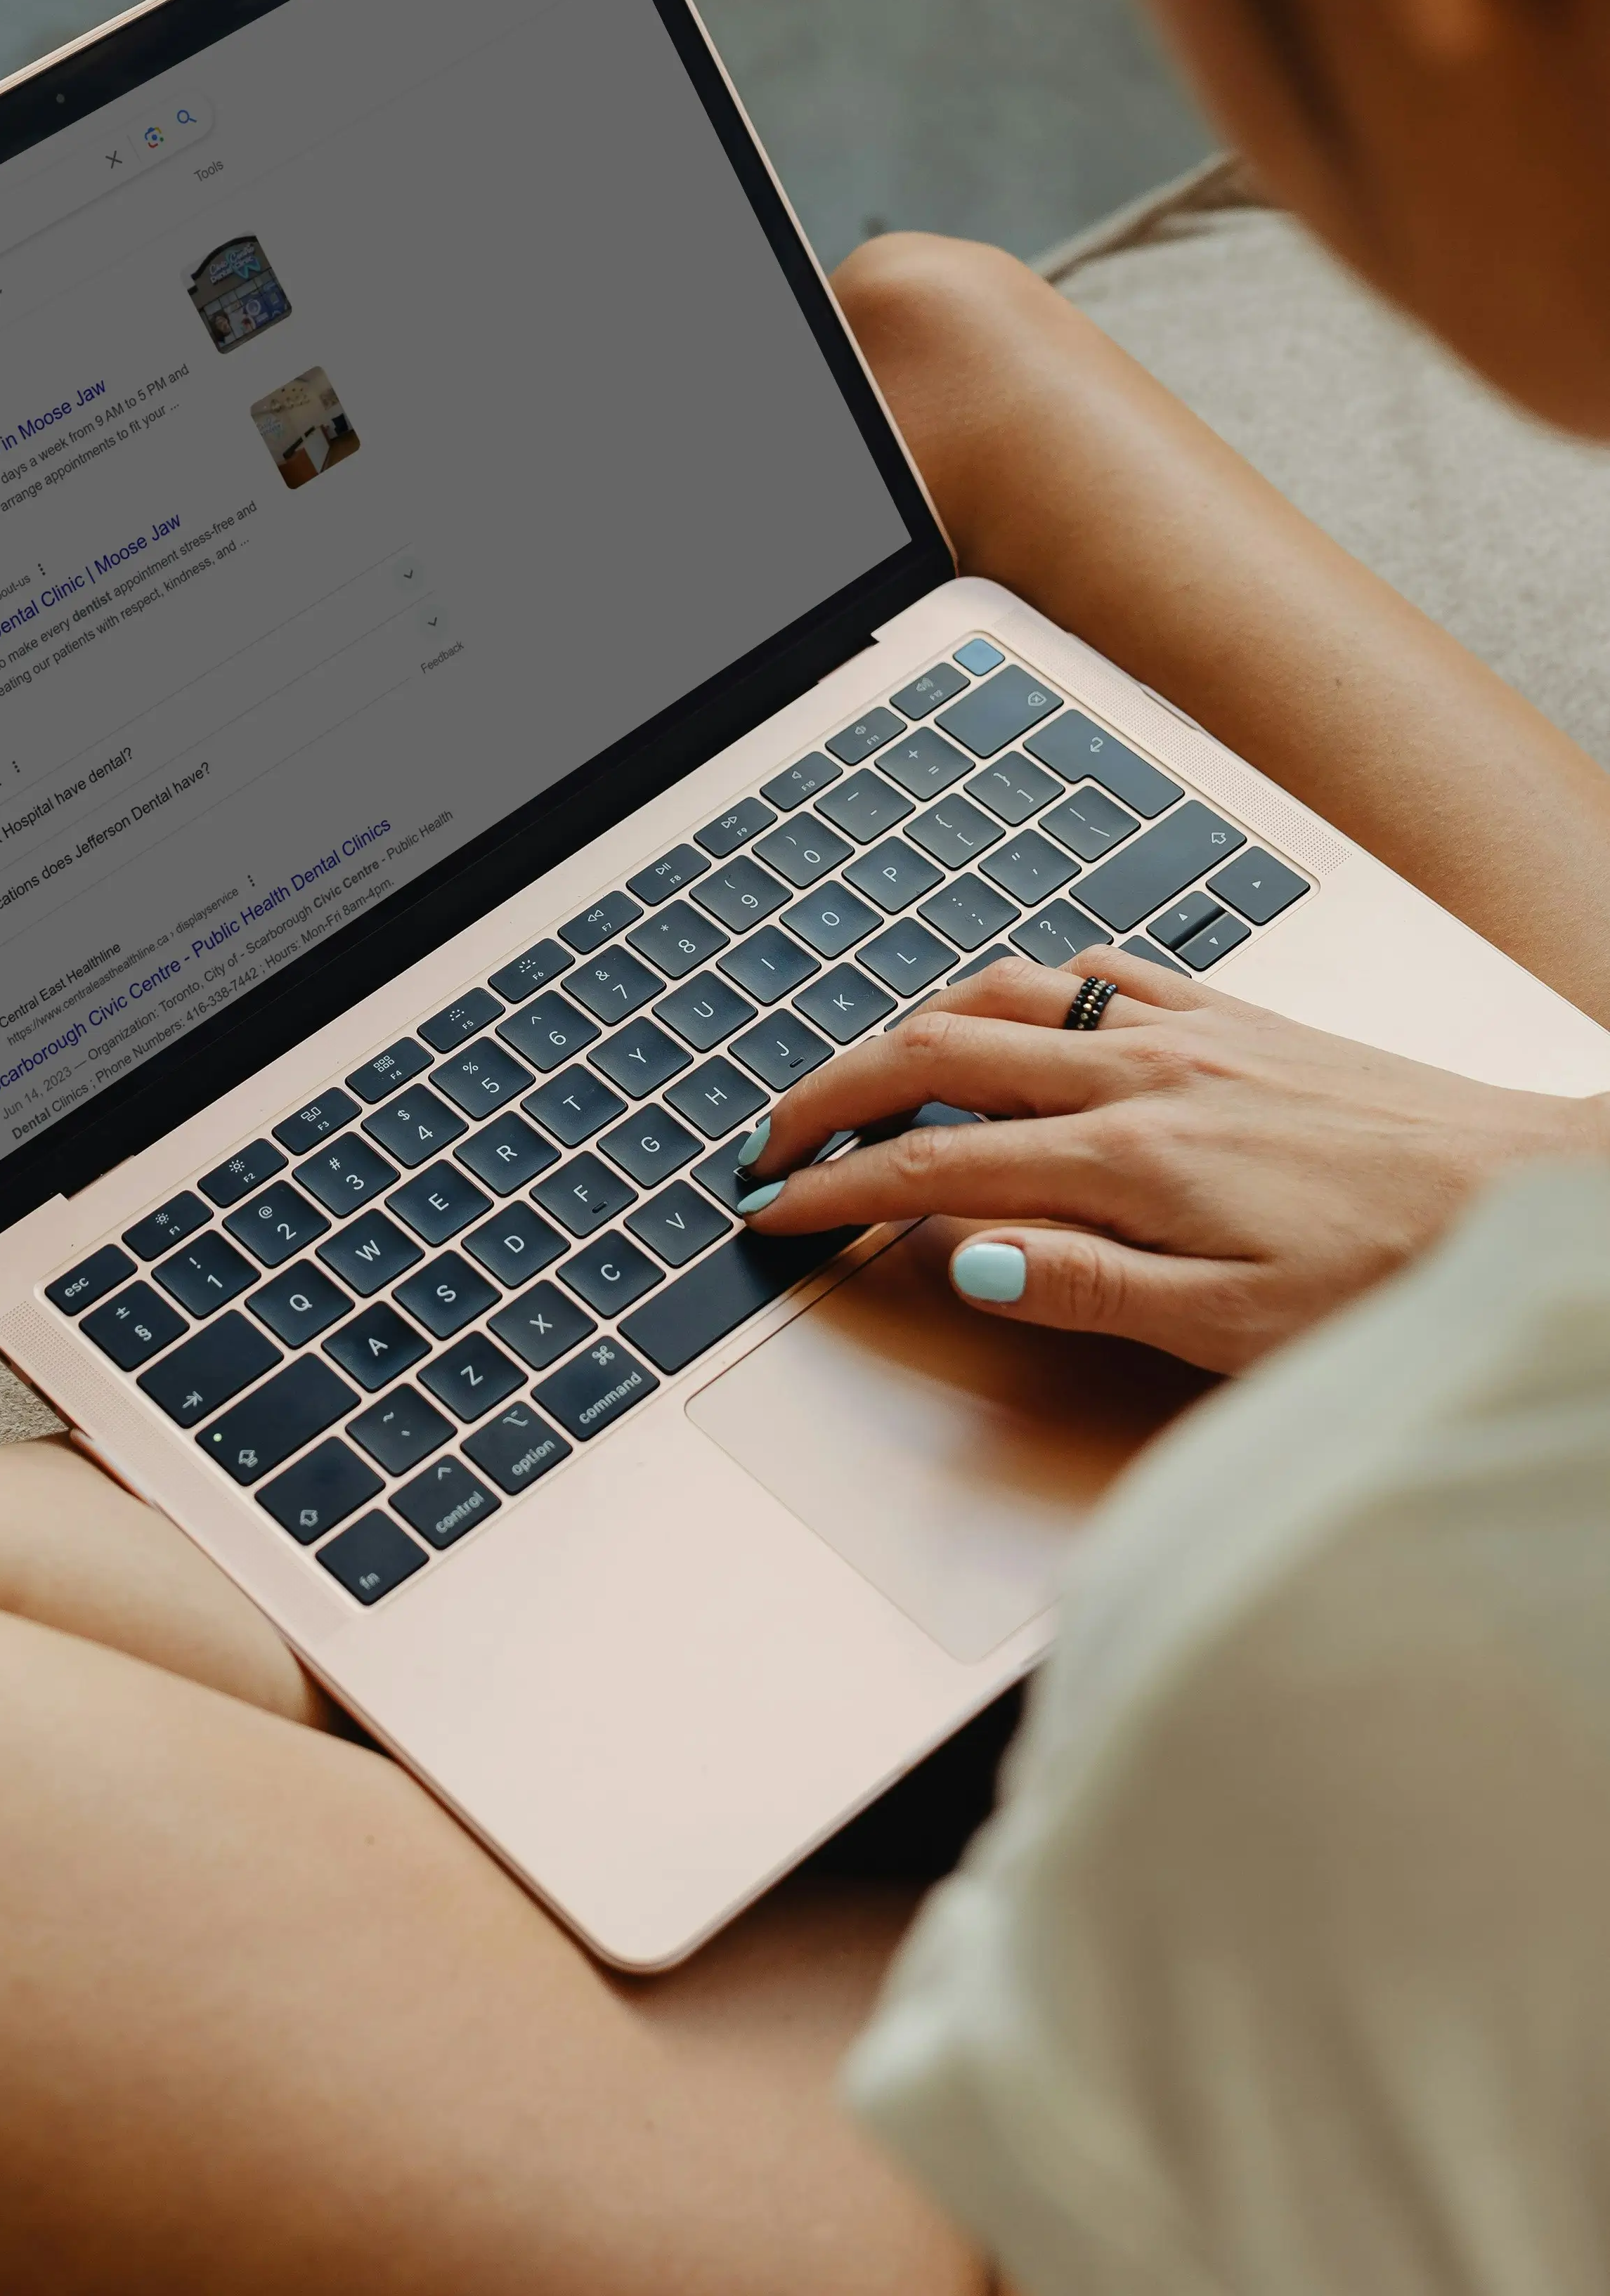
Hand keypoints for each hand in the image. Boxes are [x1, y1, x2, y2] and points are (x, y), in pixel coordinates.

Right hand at [732, 949, 1606, 1371]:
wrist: (1527, 1196)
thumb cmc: (1395, 1275)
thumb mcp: (1229, 1325)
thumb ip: (1080, 1284)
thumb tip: (953, 1260)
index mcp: (1126, 1159)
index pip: (928, 1169)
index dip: (831, 1195)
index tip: (769, 1214)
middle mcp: (1143, 1073)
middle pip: (935, 1056)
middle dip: (830, 1093)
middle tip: (771, 1142)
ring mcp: (1188, 1030)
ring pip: (1004, 993)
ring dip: (911, 1028)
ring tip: (865, 1073)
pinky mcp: (1236, 1014)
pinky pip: (1101, 970)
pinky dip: (1030, 985)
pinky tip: (1025, 1011)